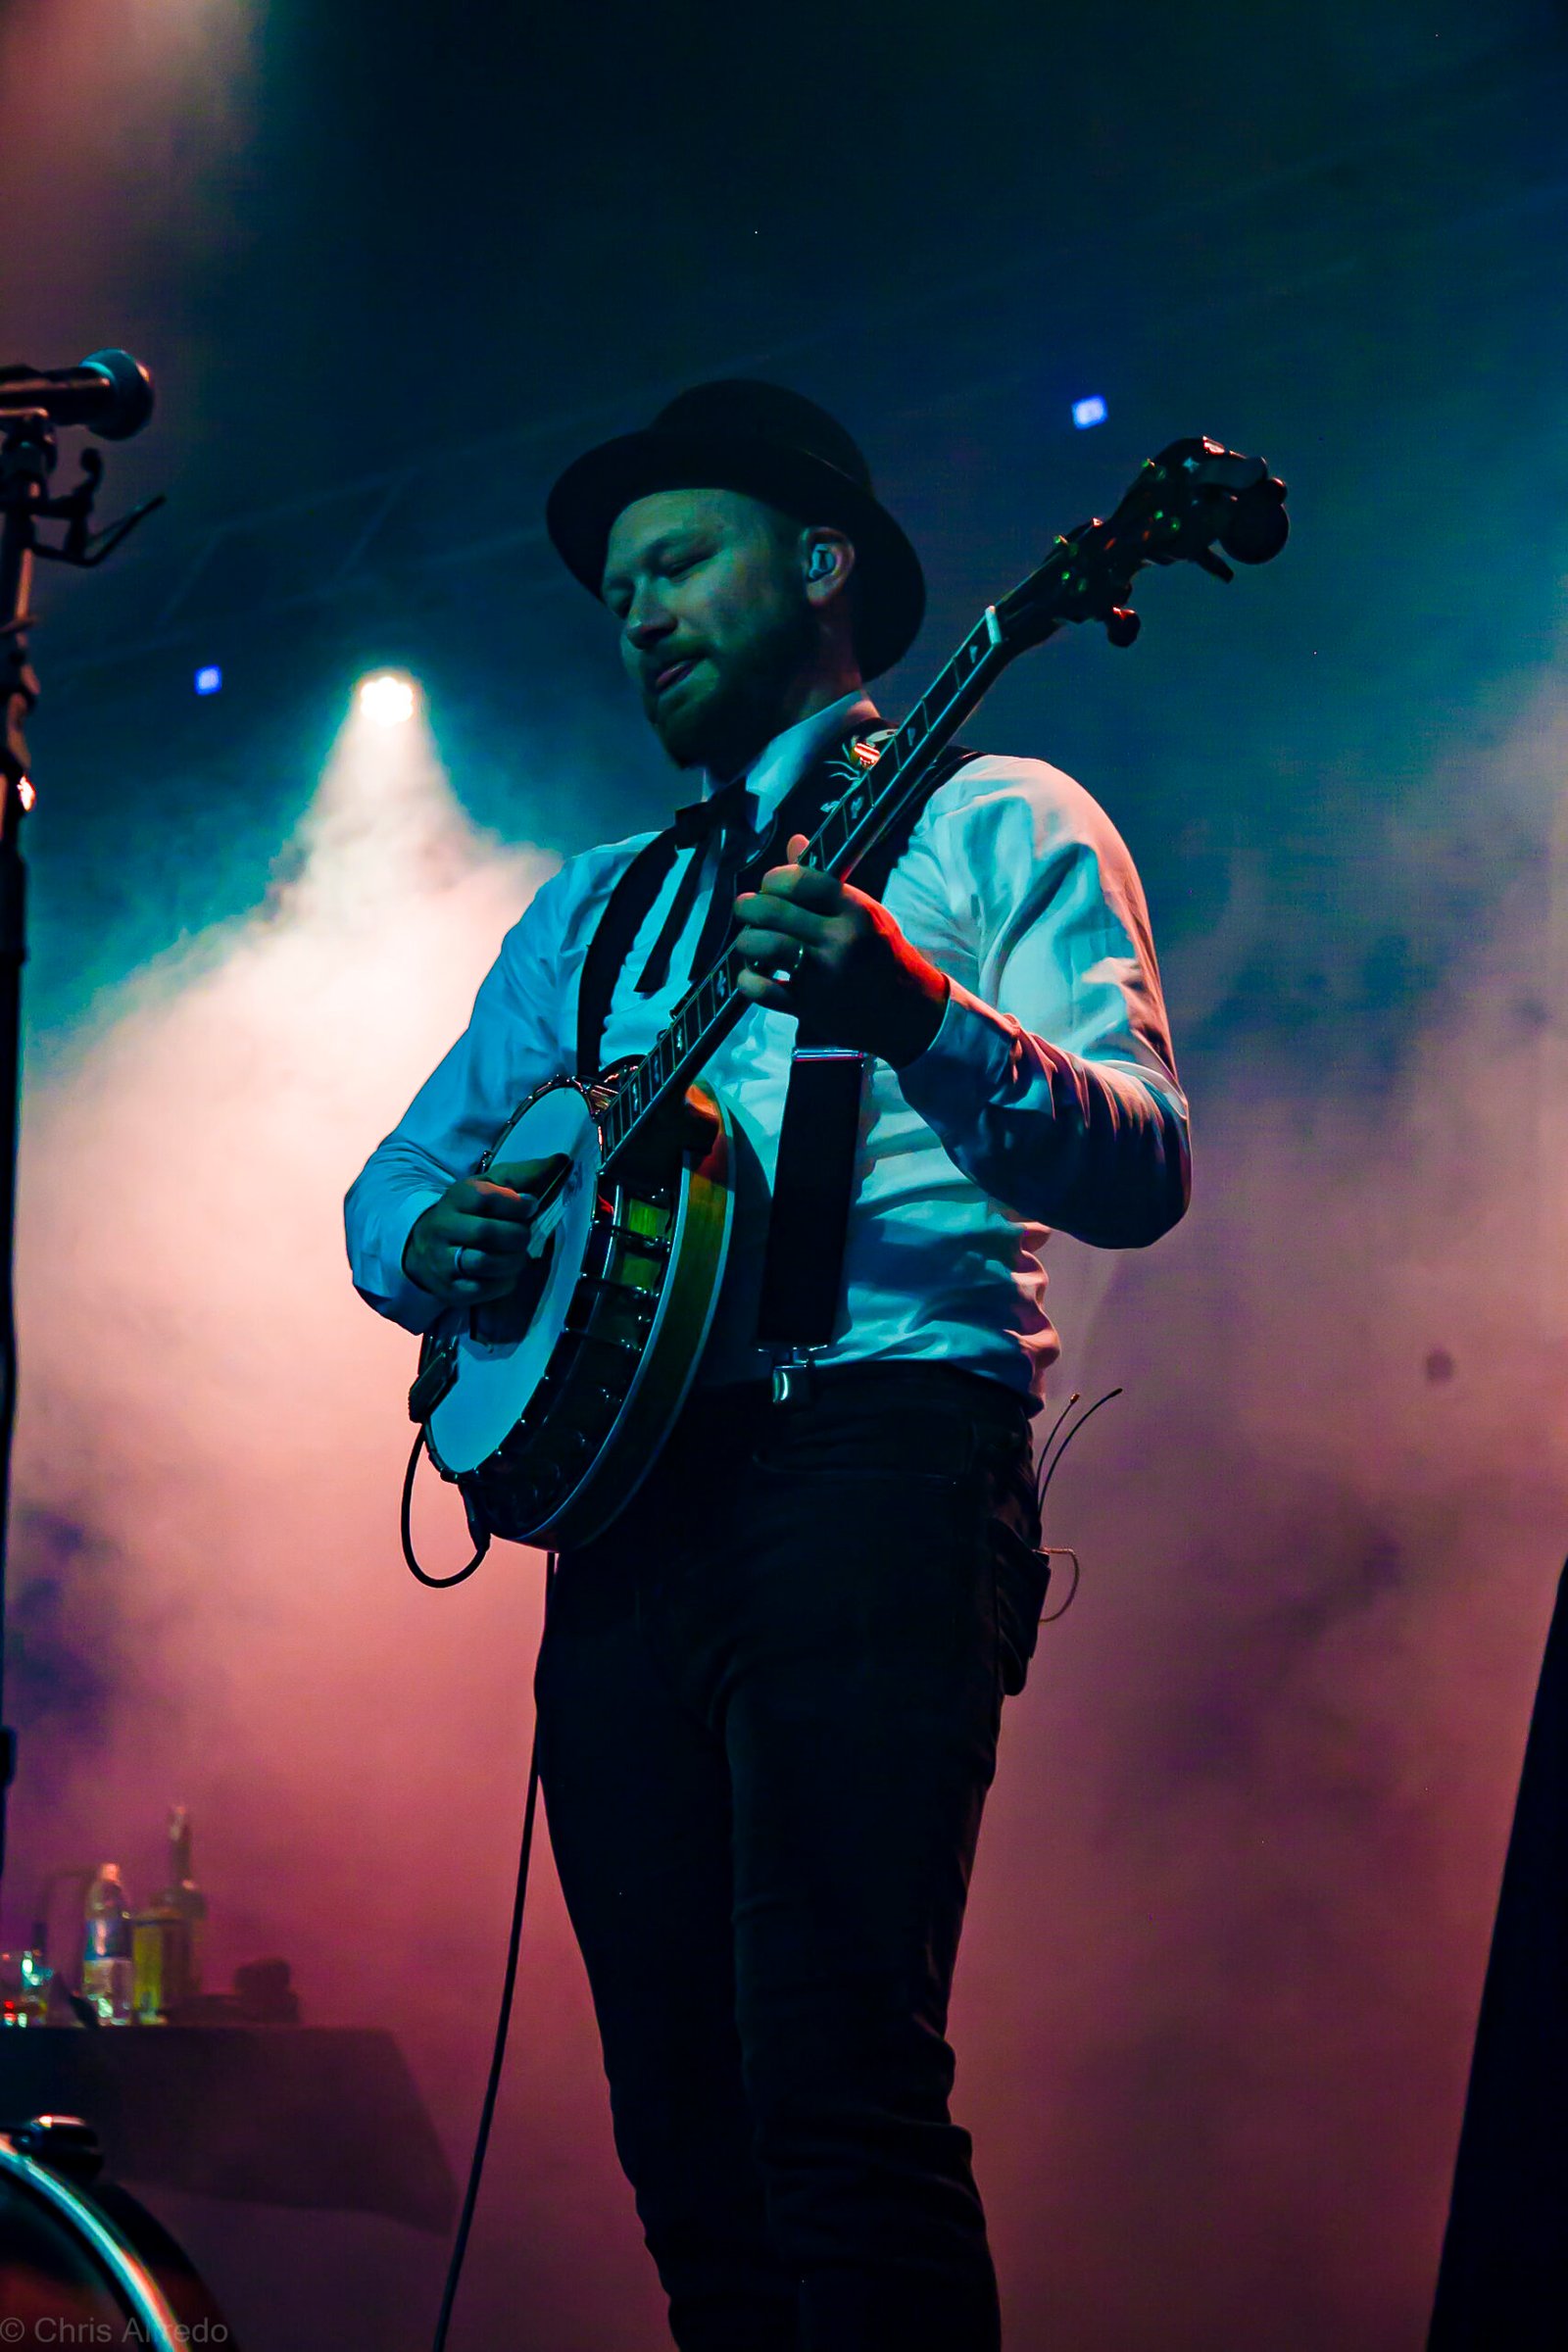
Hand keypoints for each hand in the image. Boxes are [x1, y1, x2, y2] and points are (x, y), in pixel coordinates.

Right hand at [403, 1156, 568, 1303]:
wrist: (426, 1248)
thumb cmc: (469, 1213)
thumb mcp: (489, 1187)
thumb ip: (523, 1175)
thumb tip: (561, 1160)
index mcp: (455, 1198)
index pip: (484, 1198)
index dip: (514, 1203)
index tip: (532, 1205)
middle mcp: (443, 1228)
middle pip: (485, 1233)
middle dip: (516, 1236)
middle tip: (524, 1236)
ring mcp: (442, 1261)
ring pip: (482, 1263)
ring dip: (512, 1261)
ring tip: (517, 1256)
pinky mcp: (449, 1289)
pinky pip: (482, 1290)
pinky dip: (503, 1283)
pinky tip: (506, 1274)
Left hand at [733, 834, 949, 1067]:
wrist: (910, 1011)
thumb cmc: (882, 954)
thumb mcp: (866, 912)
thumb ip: (826, 882)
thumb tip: (794, 841)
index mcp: (854, 910)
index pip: (799, 879)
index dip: (773, 879)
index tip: (769, 887)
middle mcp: (839, 939)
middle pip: (772, 911)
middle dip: (748, 906)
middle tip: (746, 910)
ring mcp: (823, 975)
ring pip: (762, 946)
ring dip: (746, 942)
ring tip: (750, 943)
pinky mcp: (810, 1007)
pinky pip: (761, 990)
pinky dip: (748, 981)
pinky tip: (754, 976)